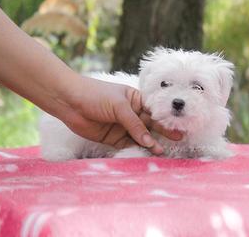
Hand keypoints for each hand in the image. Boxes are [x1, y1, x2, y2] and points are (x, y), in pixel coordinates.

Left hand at [59, 76, 181, 153]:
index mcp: (136, 100)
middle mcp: (131, 113)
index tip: (179, 125)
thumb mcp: (119, 106)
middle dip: (163, 131)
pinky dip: (136, 149)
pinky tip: (146, 153)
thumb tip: (149, 141)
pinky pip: (128, 144)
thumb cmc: (96, 95)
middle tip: (178, 138)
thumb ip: (134, 124)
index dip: (165, 118)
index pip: (154, 110)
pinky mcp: (113, 138)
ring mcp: (123, 126)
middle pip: (150, 124)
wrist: (70, 101)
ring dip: (150, 143)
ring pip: (140, 136)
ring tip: (162, 151)